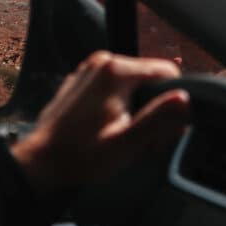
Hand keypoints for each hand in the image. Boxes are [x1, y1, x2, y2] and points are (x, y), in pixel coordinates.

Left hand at [13, 51, 188, 194]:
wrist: (42, 162)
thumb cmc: (81, 156)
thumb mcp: (127, 143)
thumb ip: (158, 119)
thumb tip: (184, 99)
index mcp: (115, 71)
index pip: (167, 72)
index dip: (173, 102)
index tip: (163, 129)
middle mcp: (102, 63)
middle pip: (150, 80)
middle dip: (154, 109)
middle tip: (142, 141)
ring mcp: (89, 70)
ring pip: (134, 85)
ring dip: (137, 111)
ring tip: (123, 137)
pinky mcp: (83, 82)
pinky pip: (114, 89)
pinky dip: (119, 108)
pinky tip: (109, 131)